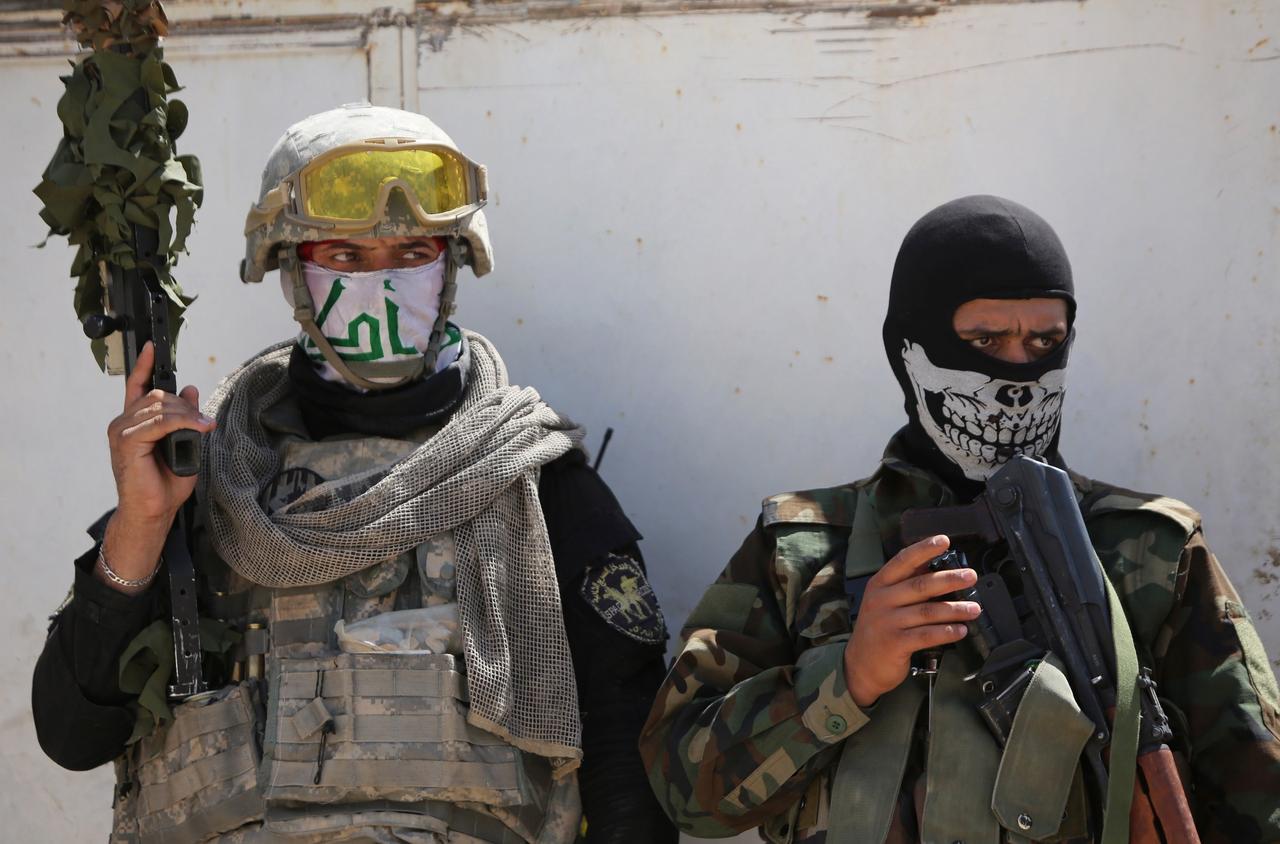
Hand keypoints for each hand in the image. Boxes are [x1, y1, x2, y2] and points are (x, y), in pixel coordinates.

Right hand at [97, 342, 214, 592]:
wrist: (153, 511)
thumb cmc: (166, 484)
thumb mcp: (185, 444)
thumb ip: (186, 418)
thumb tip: (191, 389)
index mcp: (133, 422)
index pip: (137, 386)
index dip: (144, 365)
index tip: (151, 345)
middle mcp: (123, 422)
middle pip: (159, 395)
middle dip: (185, 406)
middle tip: (203, 424)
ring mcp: (121, 430)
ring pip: (161, 406)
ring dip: (187, 415)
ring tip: (203, 428)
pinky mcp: (125, 440)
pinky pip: (159, 421)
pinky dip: (183, 422)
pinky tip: (199, 428)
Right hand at [842, 535, 980, 706]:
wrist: (860, 665)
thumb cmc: (878, 629)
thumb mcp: (884, 602)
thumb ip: (906, 586)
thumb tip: (939, 569)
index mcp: (879, 585)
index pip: (903, 561)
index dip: (924, 549)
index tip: (943, 541)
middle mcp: (881, 600)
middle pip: (920, 585)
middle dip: (949, 579)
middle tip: (970, 577)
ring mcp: (887, 622)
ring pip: (927, 611)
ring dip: (955, 609)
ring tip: (974, 608)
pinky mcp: (895, 643)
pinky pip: (926, 635)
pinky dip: (946, 632)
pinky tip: (961, 630)